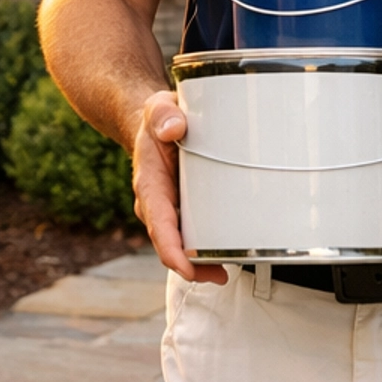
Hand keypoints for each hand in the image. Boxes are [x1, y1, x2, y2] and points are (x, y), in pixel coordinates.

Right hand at [131, 89, 227, 283]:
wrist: (158, 123)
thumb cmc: (158, 119)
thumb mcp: (157, 109)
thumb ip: (163, 115)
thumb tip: (174, 129)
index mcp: (150, 187)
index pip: (158, 227)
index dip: (172, 253)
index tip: (189, 268)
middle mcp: (158, 206)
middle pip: (172, 246)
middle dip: (194, 266)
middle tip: (222, 273)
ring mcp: (173, 211)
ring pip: (185, 244)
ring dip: (204, 260)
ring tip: (231, 266)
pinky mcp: (187, 210)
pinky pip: (196, 233)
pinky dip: (210, 244)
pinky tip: (232, 248)